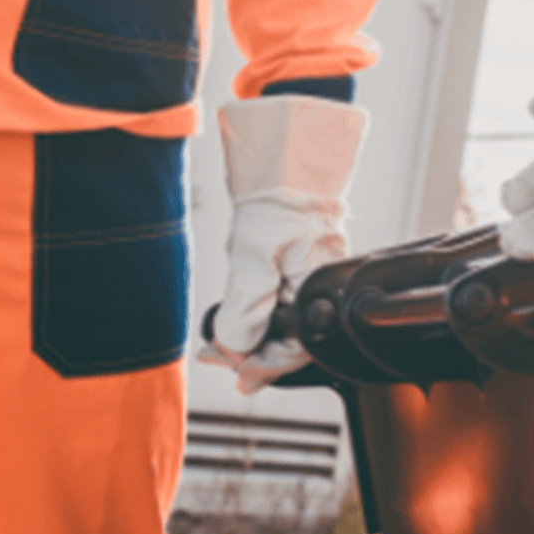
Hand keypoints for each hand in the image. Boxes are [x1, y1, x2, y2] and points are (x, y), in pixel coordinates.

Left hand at [201, 93, 367, 394]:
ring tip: (215, 348)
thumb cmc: (281, 199)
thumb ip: (247, 307)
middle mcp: (317, 288)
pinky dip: (255, 317)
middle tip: (214, 360)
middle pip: (289, 341)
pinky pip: (278, 305)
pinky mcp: (294, 265)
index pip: (299, 349)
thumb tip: (236, 347)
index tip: (235, 375)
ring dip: (249, 339)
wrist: (288, 158)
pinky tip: (234, 321)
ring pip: (281, 324)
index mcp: (318, 290)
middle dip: (250, 356)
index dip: (263, 366)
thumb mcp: (256, 255)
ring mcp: (305, 277)